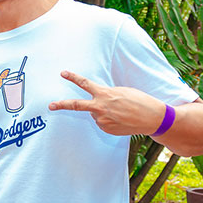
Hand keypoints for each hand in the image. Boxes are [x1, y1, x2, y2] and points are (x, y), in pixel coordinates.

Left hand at [48, 70, 163, 135]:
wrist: (152, 118)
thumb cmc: (139, 101)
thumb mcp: (121, 92)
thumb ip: (106, 95)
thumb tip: (97, 103)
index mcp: (104, 94)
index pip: (85, 83)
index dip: (73, 77)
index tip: (63, 73)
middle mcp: (100, 107)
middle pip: (77, 105)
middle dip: (62, 105)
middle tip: (50, 105)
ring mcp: (102, 120)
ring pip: (95, 114)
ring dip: (103, 112)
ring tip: (120, 112)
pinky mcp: (106, 129)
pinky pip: (102, 123)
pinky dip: (108, 120)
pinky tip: (121, 119)